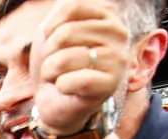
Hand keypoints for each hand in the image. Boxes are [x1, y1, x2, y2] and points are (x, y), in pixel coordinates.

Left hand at [30, 0, 129, 134]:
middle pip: (66, 33)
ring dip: (51, 70)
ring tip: (60, 76)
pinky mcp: (110, 84)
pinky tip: (68, 89)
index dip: (50, 26)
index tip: (51, 41)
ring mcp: (118, 59)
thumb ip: (63, 8)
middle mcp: (118, 33)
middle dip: (49, 53)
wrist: (54, 99)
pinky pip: (70, 81)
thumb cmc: (55, 63)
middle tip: (55, 64)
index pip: (72, 6)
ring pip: (65, 58)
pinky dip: (60, 87)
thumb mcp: (52, 29)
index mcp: (106, 16)